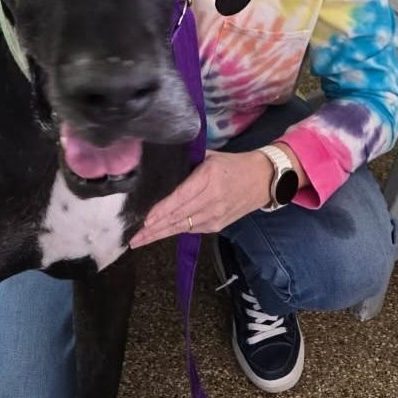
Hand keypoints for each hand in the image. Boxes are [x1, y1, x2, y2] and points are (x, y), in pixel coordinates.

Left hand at [128, 149, 272, 248]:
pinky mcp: (218, 225)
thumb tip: (160, 168)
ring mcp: (216, 215)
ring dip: (160, 234)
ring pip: (183, 227)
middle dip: (154, 228)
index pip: (181, 197)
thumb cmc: (232, 164)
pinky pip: (192, 229)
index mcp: (209, 178)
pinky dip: (174, 232)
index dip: (162, 210)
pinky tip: (158, 234)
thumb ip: (186, 163)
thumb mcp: (209, 156)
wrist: (263, 179)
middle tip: (134, 237)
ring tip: (140, 240)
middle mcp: (212, 199)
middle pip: (178, 217)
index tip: (146, 219)